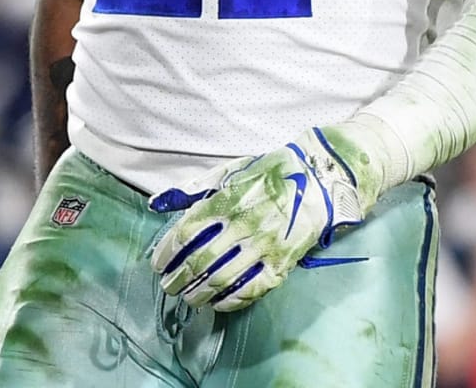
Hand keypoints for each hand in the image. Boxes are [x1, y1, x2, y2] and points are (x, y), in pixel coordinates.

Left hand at [148, 126, 365, 311]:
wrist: (318, 181)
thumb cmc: (269, 174)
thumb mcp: (230, 172)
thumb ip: (193, 189)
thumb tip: (157, 203)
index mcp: (229, 199)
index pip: (188, 231)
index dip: (168, 250)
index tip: (158, 262)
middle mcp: (244, 225)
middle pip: (200, 261)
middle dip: (178, 278)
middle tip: (168, 285)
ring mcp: (264, 247)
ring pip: (222, 280)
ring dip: (198, 293)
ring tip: (187, 297)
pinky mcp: (281, 264)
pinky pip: (250, 290)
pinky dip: (228, 301)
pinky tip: (216, 302)